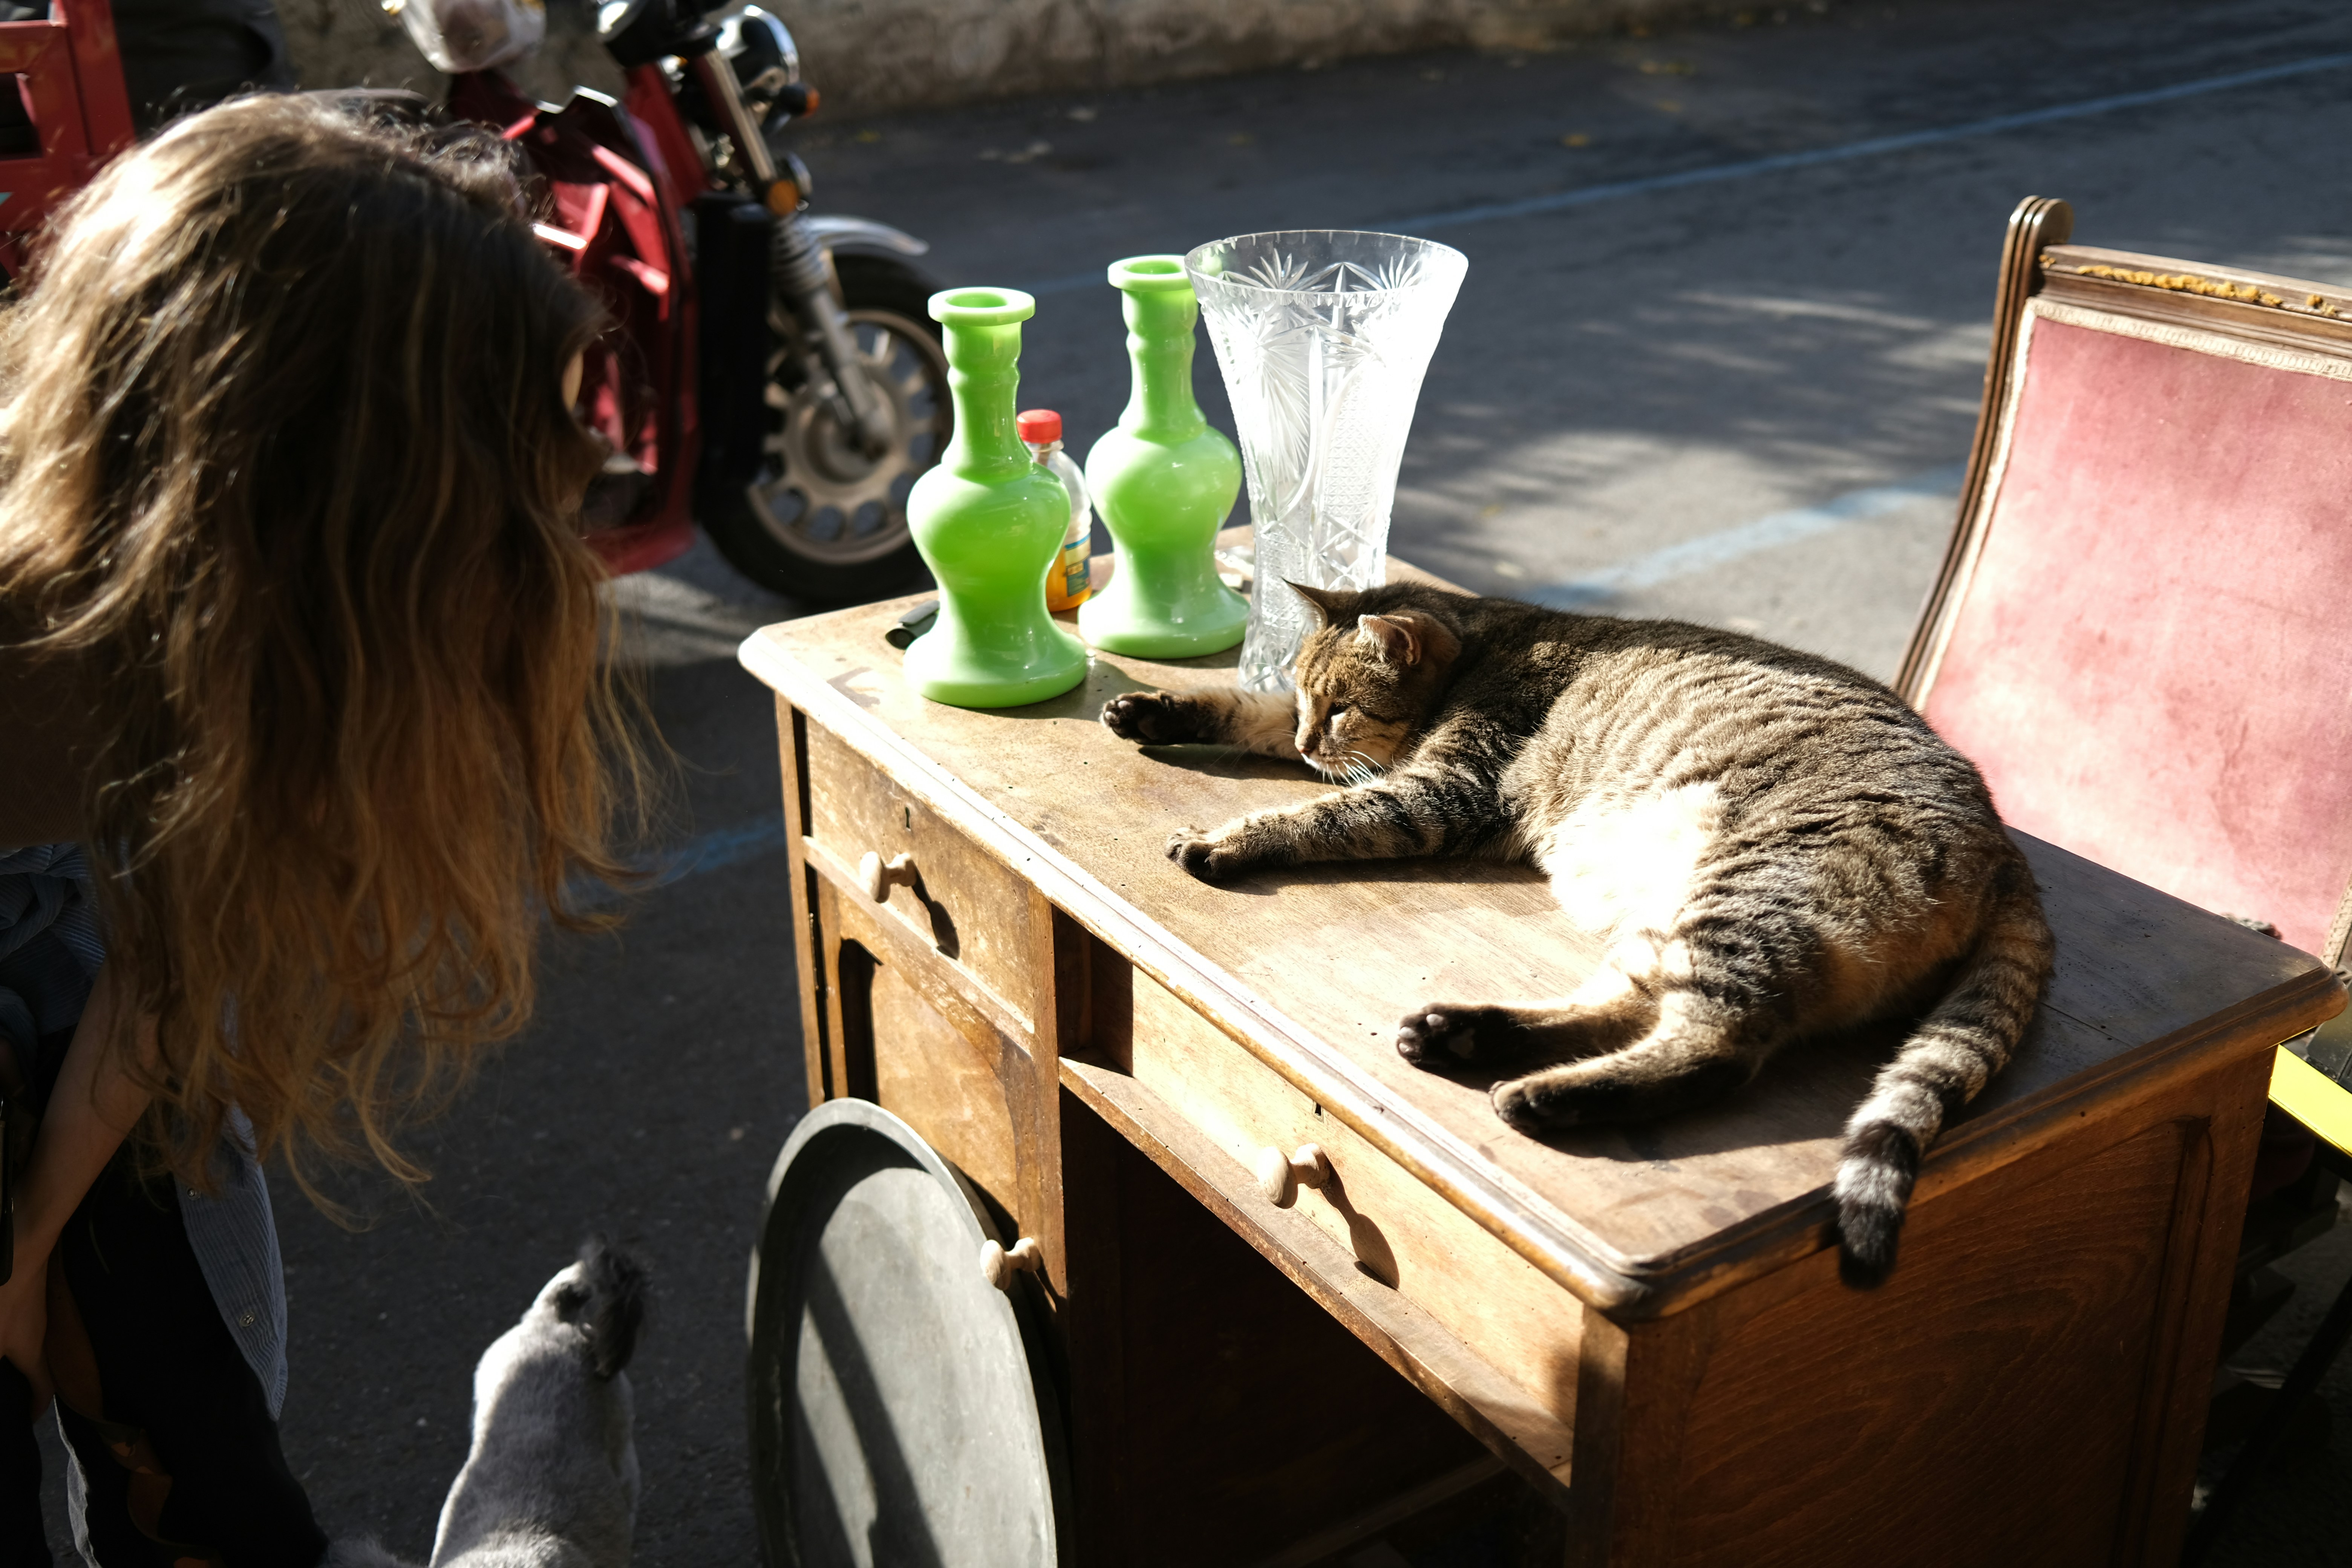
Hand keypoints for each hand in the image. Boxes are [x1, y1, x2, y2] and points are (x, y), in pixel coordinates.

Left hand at [0, 1249, 51, 1415]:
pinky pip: (17, 1331)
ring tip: (0, 1367)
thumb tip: (8, 1378)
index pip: (43, 1390)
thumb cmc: (5, 1299)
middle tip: (6, 1396)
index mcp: (31, 1353)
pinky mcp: (23, 1299)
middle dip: (24, 1388)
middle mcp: (37, 1337)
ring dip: (13, 1363)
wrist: (22, 1248)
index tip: (26, 1421)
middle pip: (35, 1371)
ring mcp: (31, 1316)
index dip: (36, 1410)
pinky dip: (7, 1343)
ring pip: (24, 1349)